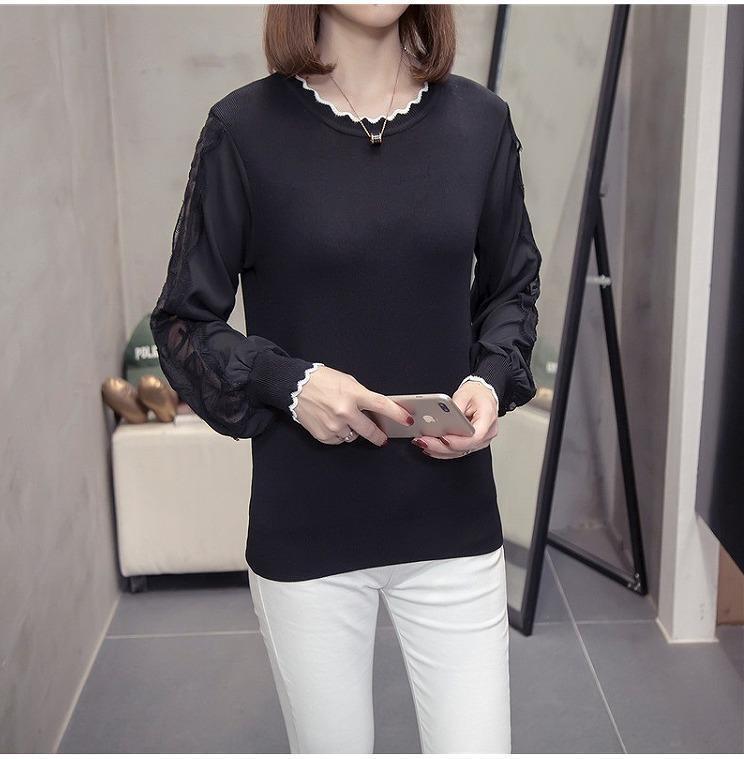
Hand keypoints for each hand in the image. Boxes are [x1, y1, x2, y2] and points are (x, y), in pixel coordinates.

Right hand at [293, 366, 414, 445]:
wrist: (294, 386)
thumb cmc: (322, 380)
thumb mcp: (347, 382)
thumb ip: (363, 396)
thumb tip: (377, 411)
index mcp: (353, 394)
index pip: (381, 405)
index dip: (397, 414)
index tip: (408, 420)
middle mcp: (344, 412)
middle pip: (370, 430)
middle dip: (379, 435)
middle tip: (382, 437)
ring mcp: (333, 425)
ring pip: (354, 437)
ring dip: (353, 431)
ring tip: (343, 419)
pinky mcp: (323, 435)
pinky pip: (339, 440)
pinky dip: (339, 434)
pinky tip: (332, 423)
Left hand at [411, 381, 498, 458]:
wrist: (484, 394)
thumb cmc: (477, 393)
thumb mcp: (464, 393)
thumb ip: (454, 406)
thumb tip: (441, 417)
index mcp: (488, 419)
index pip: (475, 436)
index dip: (457, 441)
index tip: (442, 438)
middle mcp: (487, 433)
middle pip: (464, 447)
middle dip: (442, 446)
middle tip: (424, 441)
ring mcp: (481, 441)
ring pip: (460, 452)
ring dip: (440, 450)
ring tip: (423, 443)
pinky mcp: (472, 443)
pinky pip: (458, 451)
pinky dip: (443, 450)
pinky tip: (430, 447)